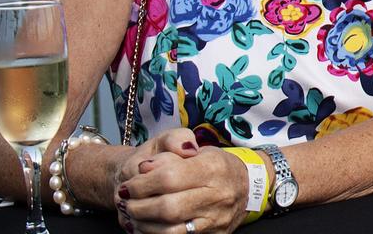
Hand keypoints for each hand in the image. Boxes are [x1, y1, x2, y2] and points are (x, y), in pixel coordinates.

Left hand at [116, 144, 249, 232]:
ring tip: (132, 213)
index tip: (129, 184)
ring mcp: (216, 218)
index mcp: (213, 167)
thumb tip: (145, 167)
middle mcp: (218, 194)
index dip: (142, 183)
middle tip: (126, 201)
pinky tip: (145, 226)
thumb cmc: (215, 166)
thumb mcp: (196, 148)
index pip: (169, 177)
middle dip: (139, 206)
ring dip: (143, 224)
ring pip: (171, 230)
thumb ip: (170, 150)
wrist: (246, 186)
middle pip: (168, 207)